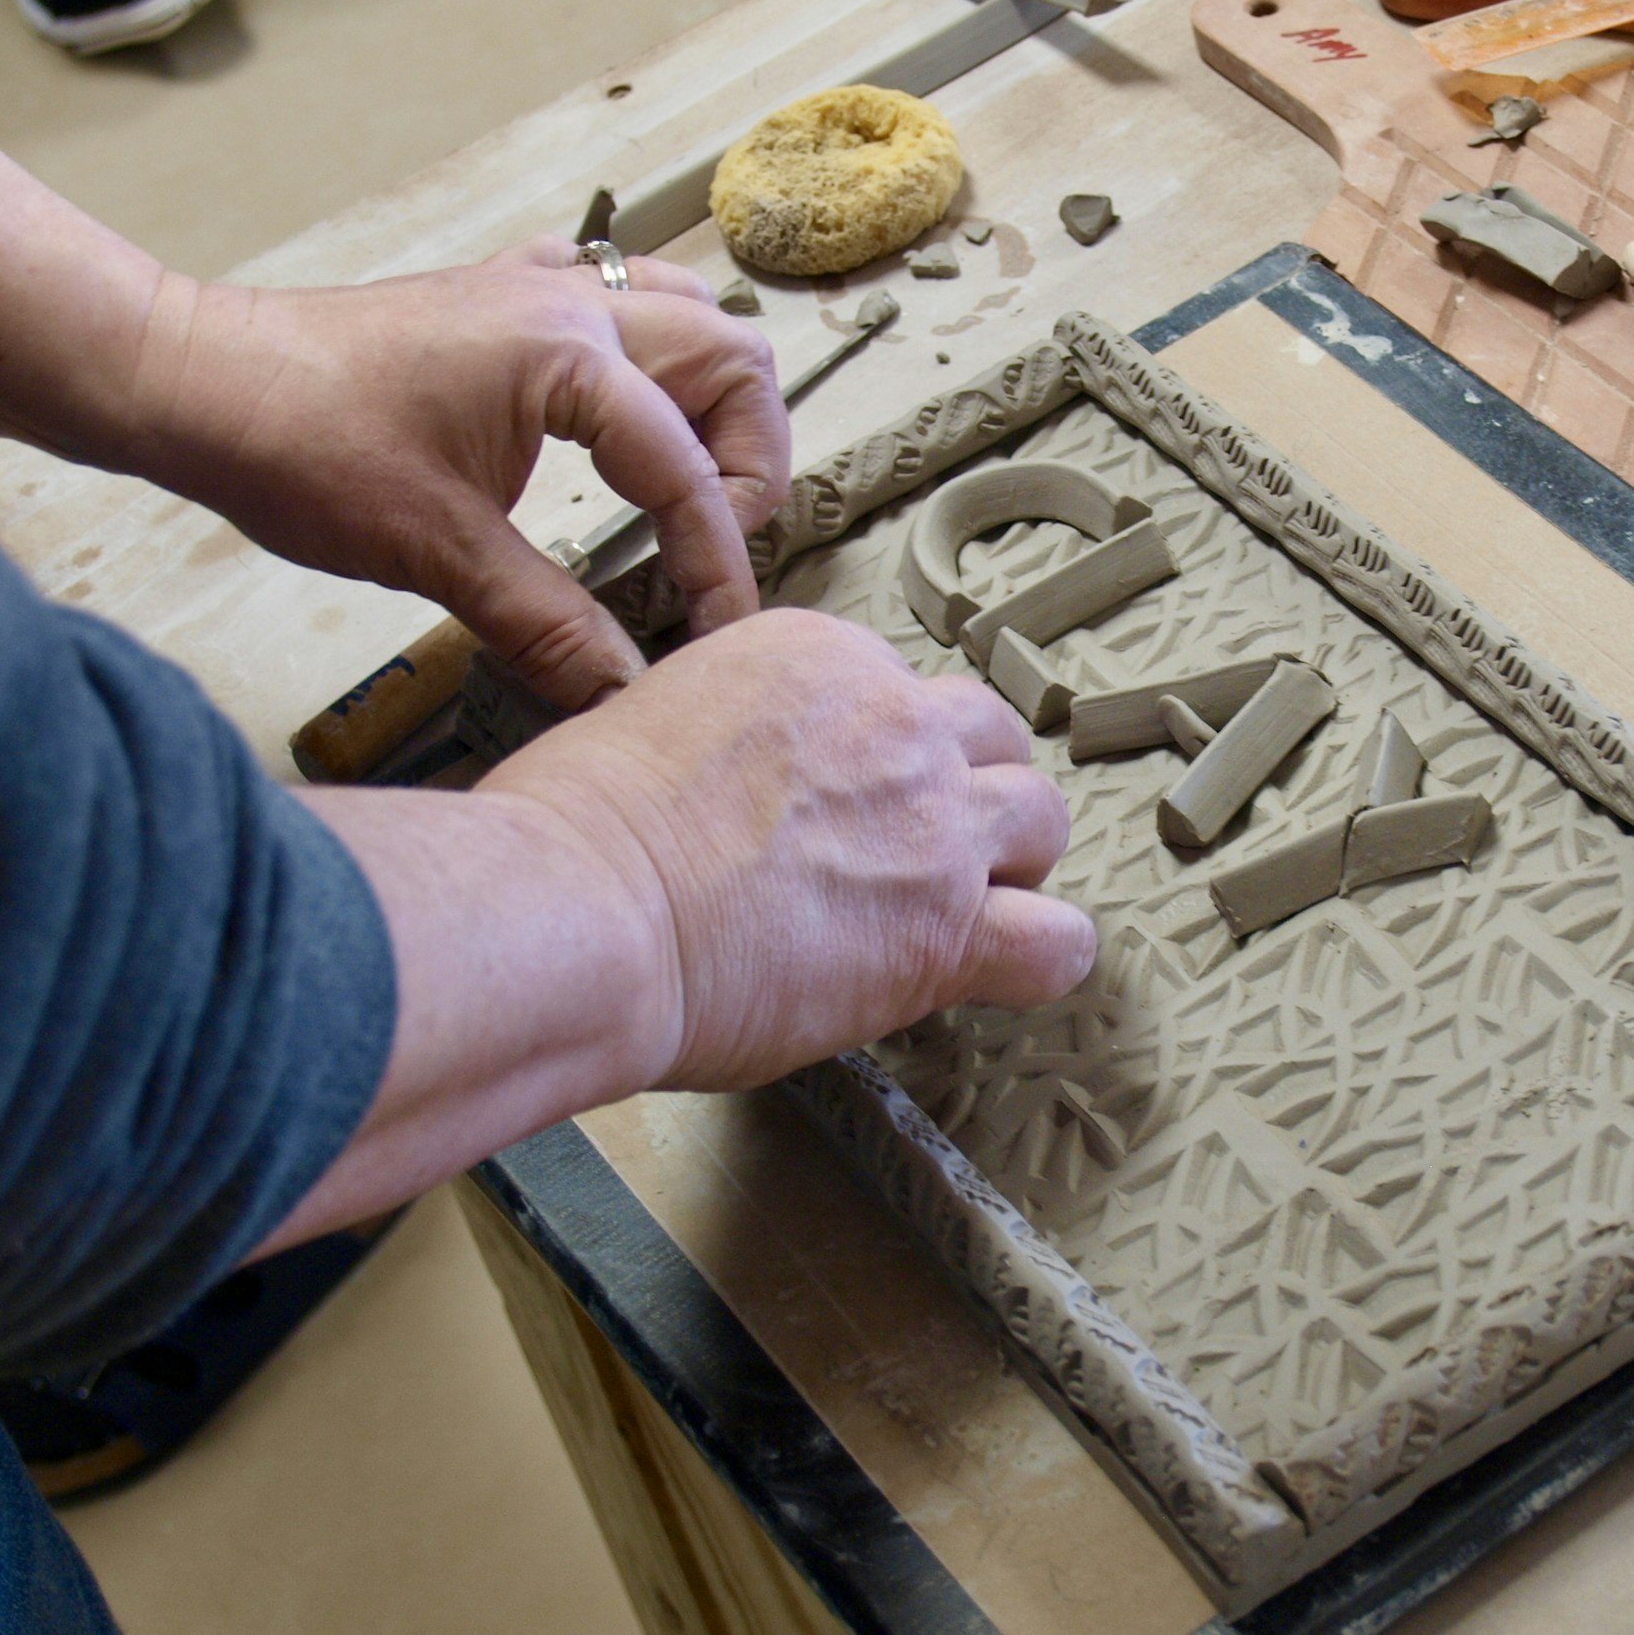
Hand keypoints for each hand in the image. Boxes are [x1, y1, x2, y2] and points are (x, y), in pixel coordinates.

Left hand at [126, 237, 786, 708]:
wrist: (192, 380)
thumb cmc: (299, 446)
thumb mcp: (436, 554)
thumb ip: (548, 624)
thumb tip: (624, 691)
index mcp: (567, 357)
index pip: (687, 470)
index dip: (715, 565)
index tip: (716, 636)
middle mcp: (569, 305)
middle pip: (734, 360)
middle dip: (748, 463)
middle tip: (710, 548)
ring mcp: (534, 289)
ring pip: (688, 315)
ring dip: (713, 401)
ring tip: (687, 487)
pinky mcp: (498, 299)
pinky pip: (616, 297)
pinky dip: (649, 354)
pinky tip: (622, 412)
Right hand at [479, 607, 1097, 1089]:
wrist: (580, 906)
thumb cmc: (576, 834)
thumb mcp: (651, 721)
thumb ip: (726, 740)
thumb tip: (730, 791)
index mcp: (816, 659)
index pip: (899, 695)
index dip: (881, 764)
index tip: (847, 810)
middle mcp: (892, 723)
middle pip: (990, 740)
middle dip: (965, 795)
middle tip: (919, 855)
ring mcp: (933, 823)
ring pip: (1041, 821)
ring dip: (1010, 867)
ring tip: (961, 912)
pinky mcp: (948, 928)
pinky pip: (1057, 943)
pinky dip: (1039, 961)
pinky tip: (1000, 975)